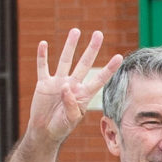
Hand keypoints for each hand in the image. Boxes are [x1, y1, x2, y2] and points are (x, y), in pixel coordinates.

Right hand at [23, 29, 118, 146]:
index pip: (99, 78)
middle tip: (99, 34)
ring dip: (70, 46)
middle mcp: (73, 84)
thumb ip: (71, 104)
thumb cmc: (61, 127)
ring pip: (65, 60)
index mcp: (84, 94)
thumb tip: (66, 86)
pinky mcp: (44, 83)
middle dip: (91, 49)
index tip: (119, 57)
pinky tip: (44, 44)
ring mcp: (58, 82)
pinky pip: (43, 67)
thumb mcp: (70, 119)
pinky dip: (42, 56)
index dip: (109, 68)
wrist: (45, 131)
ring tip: (75, 31)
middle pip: (84, 63)